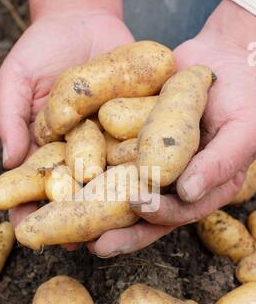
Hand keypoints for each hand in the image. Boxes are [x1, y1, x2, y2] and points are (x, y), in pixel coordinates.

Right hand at [0, 0, 132, 225]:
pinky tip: (149, 188)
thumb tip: (10, 159)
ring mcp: (112, 138)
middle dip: (76, 217)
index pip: (37, 181)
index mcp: (51, 145)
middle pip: (79, 189)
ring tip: (114, 228)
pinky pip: (142, 146)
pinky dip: (145, 165)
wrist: (83, 16)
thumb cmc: (41, 47)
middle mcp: (83, 149)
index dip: (30, 205)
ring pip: (114, 176)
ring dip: (113, 203)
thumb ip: (12, 117)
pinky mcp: (138, 122)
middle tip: (74, 244)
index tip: (25, 227)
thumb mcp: (16, 78)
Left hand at [89, 0, 255, 256]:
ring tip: (70, 225)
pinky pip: (109, 158)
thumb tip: (187, 193)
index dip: (159, 216)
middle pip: (144, 214)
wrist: (224, 59)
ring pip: (120, 192)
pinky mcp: (130, 146)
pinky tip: (65, 178)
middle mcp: (173, 184)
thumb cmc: (245, 97)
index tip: (139, 206)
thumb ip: (220, 163)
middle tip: (95, 244)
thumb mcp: (244, 130)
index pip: (179, 212)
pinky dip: (89, 170)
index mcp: (201, 190)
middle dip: (120, 231)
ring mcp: (149, 166)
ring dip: (97, 211)